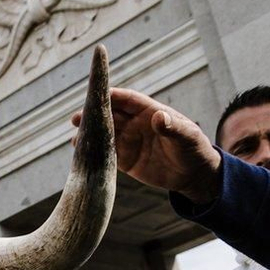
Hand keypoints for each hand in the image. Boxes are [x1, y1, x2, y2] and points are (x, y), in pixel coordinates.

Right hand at [75, 88, 220, 202]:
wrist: (194, 175)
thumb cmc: (194, 150)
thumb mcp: (187, 137)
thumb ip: (172, 127)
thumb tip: (158, 117)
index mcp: (150, 112)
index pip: (126, 100)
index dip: (111, 96)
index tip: (94, 95)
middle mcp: (136, 124)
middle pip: (110, 115)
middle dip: (93, 114)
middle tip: (76, 119)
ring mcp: (129, 141)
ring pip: (104, 134)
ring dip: (89, 134)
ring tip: (75, 139)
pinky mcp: (126, 159)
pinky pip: (106, 154)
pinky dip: (93, 153)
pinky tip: (81, 154)